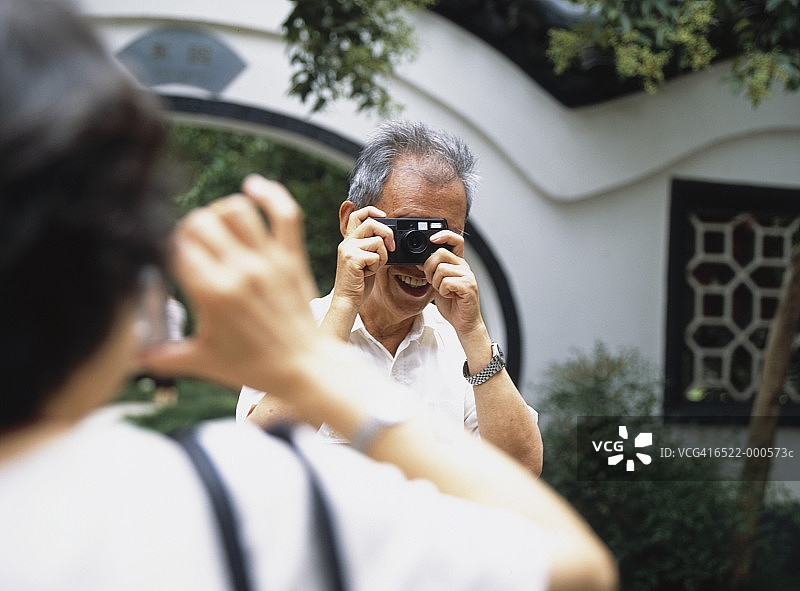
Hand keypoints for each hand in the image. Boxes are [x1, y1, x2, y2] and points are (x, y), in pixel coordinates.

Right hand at [139, 175, 321, 394]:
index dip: (167, 248)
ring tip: (217, 225)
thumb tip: (132, 357)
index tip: (170, 259)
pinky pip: (285, 213)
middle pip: (201, 223)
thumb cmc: (255, 367)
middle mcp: (240, 271)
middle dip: (189, 229)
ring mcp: (269, 261)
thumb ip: (165, 356)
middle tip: (192, 245)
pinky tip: (254, 187)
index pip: (176, 248)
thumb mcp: (204, 362)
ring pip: (238, 210)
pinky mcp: (292, 258)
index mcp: (212, 294)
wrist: (304, 368)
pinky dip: (270, 193)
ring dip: (221, 210)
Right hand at [332, 203, 394, 309]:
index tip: (384, 216)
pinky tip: (367, 274)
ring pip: (377, 242)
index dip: (372, 210)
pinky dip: (377, 266)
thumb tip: (389, 238)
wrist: (347, 300)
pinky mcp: (352, 259)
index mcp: (350, 241)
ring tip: (372, 268)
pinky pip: (375, 256)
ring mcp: (348, 250)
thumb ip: (372, 247)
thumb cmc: (358, 283)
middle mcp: (347, 242)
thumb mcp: (366, 260)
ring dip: (382, 257)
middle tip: (391, 247)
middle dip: (387, 233)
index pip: (358, 214)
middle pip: (372, 223)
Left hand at [423, 230, 484, 337]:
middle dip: (429, 268)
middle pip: (441, 253)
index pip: (455, 240)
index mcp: (458, 263)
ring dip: (436, 283)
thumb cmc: (453, 304)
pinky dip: (443, 291)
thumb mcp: (438, 284)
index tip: (432, 238)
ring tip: (444, 291)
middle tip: (432, 280)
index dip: (444, 235)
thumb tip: (420, 261)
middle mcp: (464, 267)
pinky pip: (446, 282)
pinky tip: (450, 296)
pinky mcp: (468, 287)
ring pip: (441, 269)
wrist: (464, 322)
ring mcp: (467, 276)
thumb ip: (433, 271)